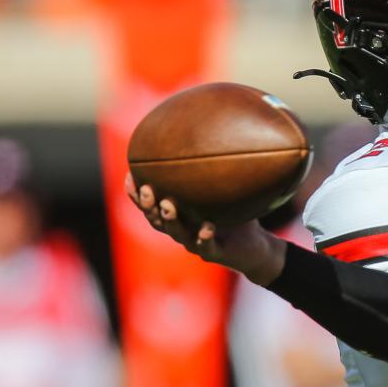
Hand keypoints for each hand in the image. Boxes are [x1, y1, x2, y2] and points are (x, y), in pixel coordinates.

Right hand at [125, 173, 286, 284]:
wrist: (257, 245)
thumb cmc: (237, 215)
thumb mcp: (225, 189)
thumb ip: (213, 170)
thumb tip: (210, 133)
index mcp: (179, 215)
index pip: (151, 206)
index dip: (137, 194)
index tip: (130, 176)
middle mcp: (183, 229)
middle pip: (157, 220)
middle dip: (148, 205)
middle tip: (147, 188)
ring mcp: (196, 243)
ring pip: (177, 234)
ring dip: (171, 220)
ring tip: (168, 205)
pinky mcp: (215, 253)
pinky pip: (207, 247)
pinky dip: (205, 238)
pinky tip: (207, 227)